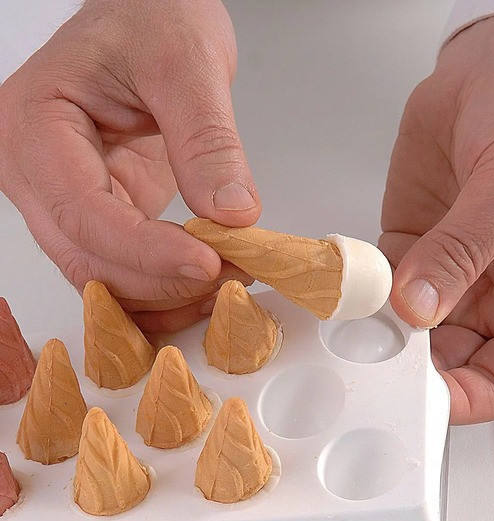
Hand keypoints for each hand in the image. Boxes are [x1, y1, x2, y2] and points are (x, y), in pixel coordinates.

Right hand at [0, 0, 258, 331]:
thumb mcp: (188, 66)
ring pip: (103, 278)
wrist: (148, 16)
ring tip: (229, 277)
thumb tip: (231, 216)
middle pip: (87, 258)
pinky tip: (206, 287)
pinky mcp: (100, 216)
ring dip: (166, 296)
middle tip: (233, 273)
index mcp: (36, 125)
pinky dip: (163, 292)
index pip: (83, 212)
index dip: (147, 252)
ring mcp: (64, 200)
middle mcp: (36, 172)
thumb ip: (208, 142)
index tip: (209, 263)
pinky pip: (122, 273)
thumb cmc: (152, 18)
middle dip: (163, 280)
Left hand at [381, 12, 493, 423]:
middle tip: (372, 365)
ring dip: (381, 341)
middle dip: (413, 374)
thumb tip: (420, 308)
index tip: (416, 397)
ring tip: (353, 332)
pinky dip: (360, 305)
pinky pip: (381, 299)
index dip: (463, 399)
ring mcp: (453, 284)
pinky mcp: (413, 258)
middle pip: (452, 370)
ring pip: (411, 342)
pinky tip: (344, 299)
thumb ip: (464, 252)